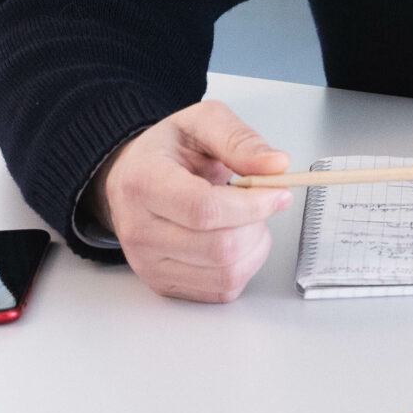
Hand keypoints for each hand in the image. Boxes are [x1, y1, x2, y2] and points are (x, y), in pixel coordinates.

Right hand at [96, 99, 291, 302]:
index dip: (251, 205)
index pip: (204, 210)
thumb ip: (239, 140)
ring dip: (254, 247)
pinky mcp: (164, 284)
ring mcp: (149, 264)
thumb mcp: (202, 122)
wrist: (134, 177)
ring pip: (225, 274)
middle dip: (257, 225)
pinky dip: (244, 266)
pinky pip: (221, 290)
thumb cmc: (167, 152)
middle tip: (261, 202)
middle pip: (219, 248)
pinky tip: (236, 239)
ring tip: (247, 219)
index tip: (279, 193)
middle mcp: (139, 231)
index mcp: (144, 183)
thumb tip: (276, 165)